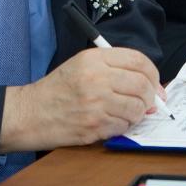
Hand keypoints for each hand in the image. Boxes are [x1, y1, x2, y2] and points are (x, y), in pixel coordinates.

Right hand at [0, 47, 162, 151]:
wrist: (31, 113)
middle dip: (151, 96)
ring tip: (126, 112)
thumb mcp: (82, 64)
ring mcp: (96, 104)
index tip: (155, 83)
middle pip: (142, 85)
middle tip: (149, 102)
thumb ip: (115, 68)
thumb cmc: (58, 89)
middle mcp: (96, 78)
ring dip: (137, 113)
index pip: (138, 61)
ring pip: (136, 109)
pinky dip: (122, 126)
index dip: (153, 73)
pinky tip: (110, 121)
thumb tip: (150, 85)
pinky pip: (123, 126)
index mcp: (95, 59)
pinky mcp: (94, 126)